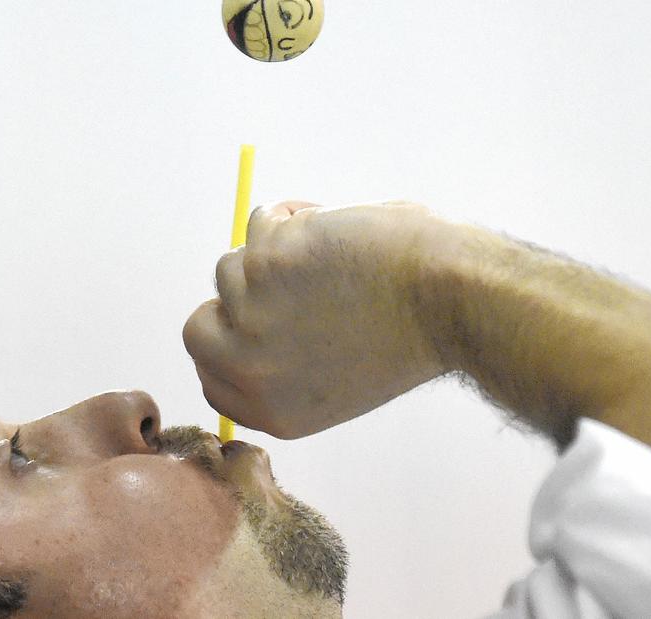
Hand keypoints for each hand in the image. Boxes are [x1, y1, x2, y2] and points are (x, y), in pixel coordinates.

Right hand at [183, 200, 454, 438]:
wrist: (451, 298)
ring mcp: (250, 317)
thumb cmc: (413, 332)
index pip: (212, 381)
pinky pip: (261, 223)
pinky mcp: (262, 264)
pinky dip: (294, 216)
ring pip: (233, 267)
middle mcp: (252, 373)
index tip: (245, 318)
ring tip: (334, 255)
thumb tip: (246, 317)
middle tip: (273, 278)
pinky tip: (337, 229)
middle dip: (231, 300)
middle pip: (199, 328)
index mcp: (274, 412)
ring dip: (275, 251)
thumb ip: (284, 368)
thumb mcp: (338, 381)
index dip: (225, 344)